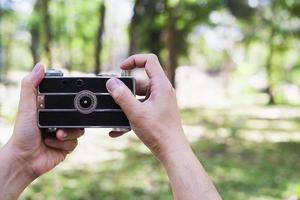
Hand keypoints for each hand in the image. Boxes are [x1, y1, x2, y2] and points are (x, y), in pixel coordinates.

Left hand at [0, 63, 83, 198]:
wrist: (24, 159)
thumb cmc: (22, 133)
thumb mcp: (26, 106)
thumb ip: (30, 85)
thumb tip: (40, 66)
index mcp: (50, 110)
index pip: (67, 101)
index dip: (71, 100)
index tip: (73, 100)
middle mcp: (59, 121)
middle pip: (78, 115)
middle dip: (70, 120)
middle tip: (59, 124)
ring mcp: (64, 133)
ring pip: (79, 129)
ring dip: (67, 133)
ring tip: (55, 134)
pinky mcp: (67, 146)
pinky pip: (75, 142)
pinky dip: (64, 143)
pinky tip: (52, 144)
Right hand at [106, 54, 220, 199]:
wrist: (171, 151)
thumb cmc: (158, 132)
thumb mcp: (136, 113)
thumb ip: (122, 96)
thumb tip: (111, 83)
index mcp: (161, 85)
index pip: (149, 60)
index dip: (134, 60)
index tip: (121, 68)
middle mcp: (162, 91)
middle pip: (140, 81)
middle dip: (125, 90)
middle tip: (114, 99)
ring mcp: (160, 102)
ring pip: (138, 96)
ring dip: (125, 105)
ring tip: (116, 118)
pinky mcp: (157, 111)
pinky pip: (141, 107)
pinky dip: (131, 114)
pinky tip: (118, 129)